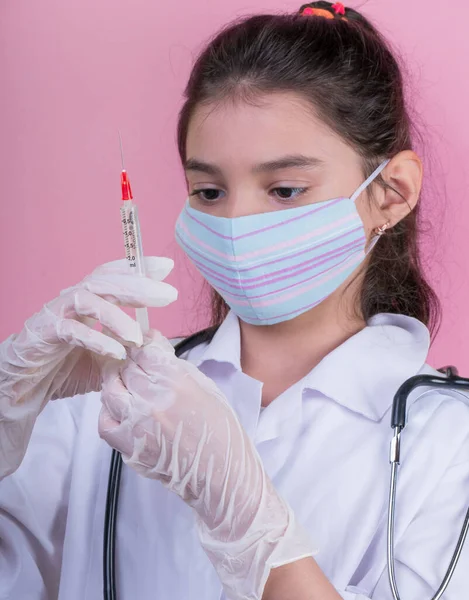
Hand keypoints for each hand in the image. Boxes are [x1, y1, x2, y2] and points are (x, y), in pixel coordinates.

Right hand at [0, 257, 176, 478]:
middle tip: (167, 294)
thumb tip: (156, 344)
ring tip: (138, 336)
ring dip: (117, 316)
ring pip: (89, 299)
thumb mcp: (104, 358)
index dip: (138, 269)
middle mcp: (73, 301)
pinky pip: (73, 331)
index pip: (114, 276)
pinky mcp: (45, 333)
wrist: (25, 388)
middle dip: (138, 285)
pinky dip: (96, 339)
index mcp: (88, 301)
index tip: (166, 267)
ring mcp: (57, 314)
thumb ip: (126, 347)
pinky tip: (116, 352)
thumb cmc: (64, 369)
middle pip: (106, 281)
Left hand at [99, 330, 313, 599]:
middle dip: (129, 364)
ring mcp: (138, 425)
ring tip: (126, 387)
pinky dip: (108, 413)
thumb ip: (176, 367)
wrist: (223, 475)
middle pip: (126, 369)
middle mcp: (154, 399)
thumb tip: (152, 347)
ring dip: (116, 385)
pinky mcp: (129, 448)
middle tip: (133, 367)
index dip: (140, 347)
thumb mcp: (206, 387)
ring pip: (110, 391)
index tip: (140, 347)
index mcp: (178, 381)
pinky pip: (104, 422)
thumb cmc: (222, 430)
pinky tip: (121, 411)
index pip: (143, 352)